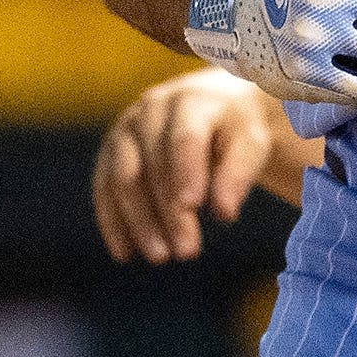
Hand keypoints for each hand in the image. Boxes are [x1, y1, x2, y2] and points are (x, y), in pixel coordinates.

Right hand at [94, 67, 323, 263]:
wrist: (213, 105)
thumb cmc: (236, 129)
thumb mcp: (251, 143)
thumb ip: (239, 173)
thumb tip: (224, 213)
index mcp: (192, 100)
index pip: (185, 138)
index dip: (187, 172)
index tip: (193, 207)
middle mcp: (153, 107)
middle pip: (155, 163)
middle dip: (169, 211)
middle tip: (187, 251)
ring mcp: (127, 127)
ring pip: (124, 177)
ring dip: (139, 220)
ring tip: (160, 257)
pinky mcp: (111, 149)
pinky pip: (104, 187)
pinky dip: (113, 221)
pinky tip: (125, 253)